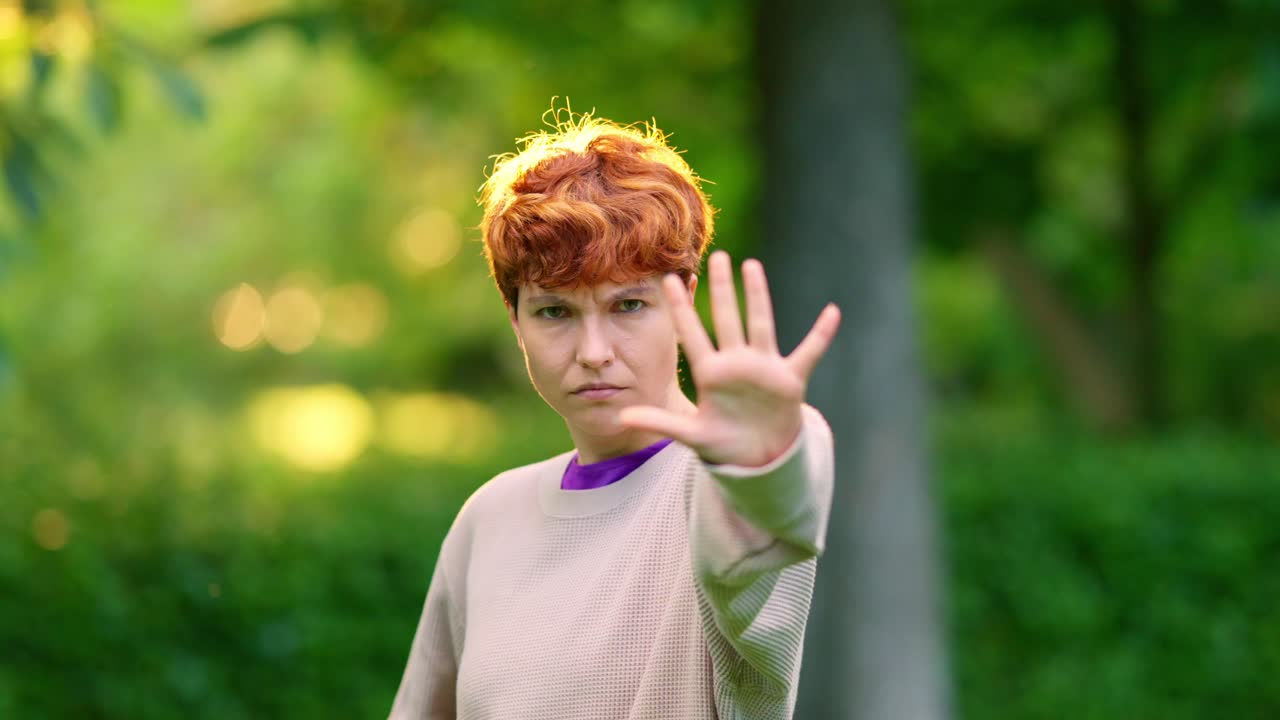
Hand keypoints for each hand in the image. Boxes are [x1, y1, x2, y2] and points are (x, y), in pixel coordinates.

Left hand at [618, 250, 840, 466]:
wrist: (758, 460)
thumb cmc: (723, 443)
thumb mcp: (691, 435)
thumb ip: (660, 423)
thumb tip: (622, 417)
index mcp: (711, 374)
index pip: (692, 335)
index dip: (682, 309)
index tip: (669, 280)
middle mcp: (736, 363)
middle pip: (726, 319)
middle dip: (721, 288)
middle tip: (717, 255)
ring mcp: (764, 368)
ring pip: (760, 324)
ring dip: (758, 297)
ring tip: (752, 267)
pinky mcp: (789, 380)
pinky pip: (809, 352)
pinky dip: (821, 335)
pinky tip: (833, 313)